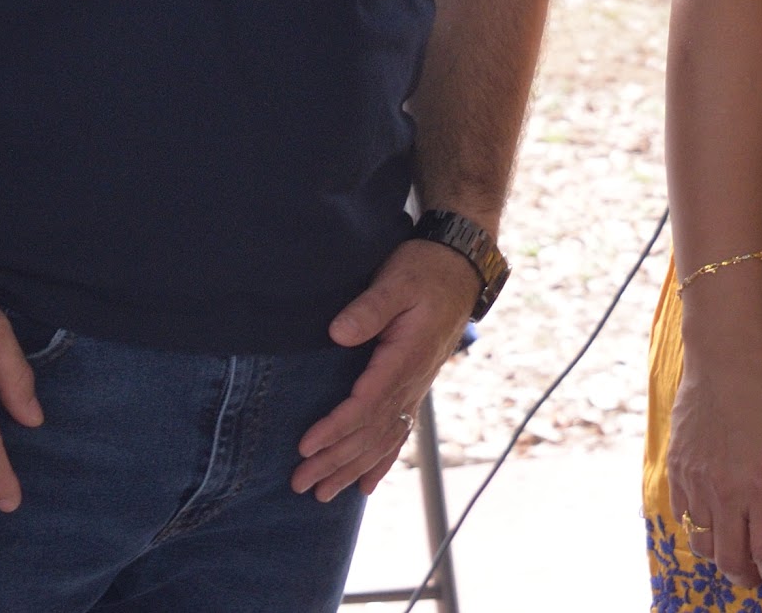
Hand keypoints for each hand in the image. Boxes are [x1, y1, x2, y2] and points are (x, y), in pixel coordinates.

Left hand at [297, 240, 484, 501]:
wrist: (460, 268)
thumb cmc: (425, 270)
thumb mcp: (396, 280)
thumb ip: (370, 308)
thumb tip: (338, 334)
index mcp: (406, 358)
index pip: (366, 404)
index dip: (336, 428)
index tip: (305, 446)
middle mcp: (413, 381)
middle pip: (371, 432)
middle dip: (335, 460)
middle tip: (300, 483)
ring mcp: (416, 388)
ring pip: (383, 439)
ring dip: (352, 468)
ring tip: (322, 494)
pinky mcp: (414, 386)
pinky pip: (400, 432)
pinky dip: (382, 461)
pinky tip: (367, 484)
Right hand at [667, 290, 761, 589]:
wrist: (725, 361)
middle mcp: (727, 493)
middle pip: (730, 559)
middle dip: (744, 577)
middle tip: (753, 578)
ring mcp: (697, 483)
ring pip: (702, 544)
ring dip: (718, 558)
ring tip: (731, 556)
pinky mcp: (676, 470)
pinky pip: (683, 516)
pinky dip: (697, 530)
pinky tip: (711, 525)